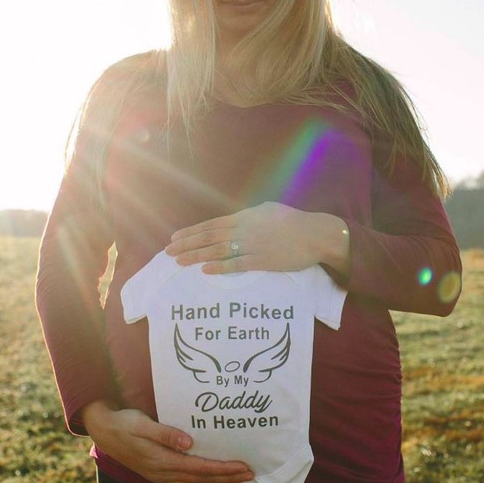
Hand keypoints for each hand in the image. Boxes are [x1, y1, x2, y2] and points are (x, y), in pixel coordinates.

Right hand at [81, 401, 252, 482]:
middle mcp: (162, 472)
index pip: (199, 468)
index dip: (222, 469)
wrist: (104, 430)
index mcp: (162, 460)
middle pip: (200, 481)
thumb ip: (165, 433)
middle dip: (226, 480)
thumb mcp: (143, 423)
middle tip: (249, 477)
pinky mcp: (156, 475)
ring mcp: (159, 476)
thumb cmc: (125, 422)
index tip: (242, 467)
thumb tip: (189, 442)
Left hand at [165, 202, 349, 274]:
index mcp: (245, 217)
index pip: (212, 224)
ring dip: (196, 256)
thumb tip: (236, 221)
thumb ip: (250, 217)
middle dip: (187, 244)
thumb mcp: (268, 211)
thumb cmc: (294, 222)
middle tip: (168, 252)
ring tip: (179, 261)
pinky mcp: (262, 260)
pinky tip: (204, 270)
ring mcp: (252, 245)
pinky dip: (219, 267)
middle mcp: (244, 229)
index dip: (192, 232)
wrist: (315, 234)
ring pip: (217, 251)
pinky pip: (236, 264)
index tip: (175, 238)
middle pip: (209, 237)